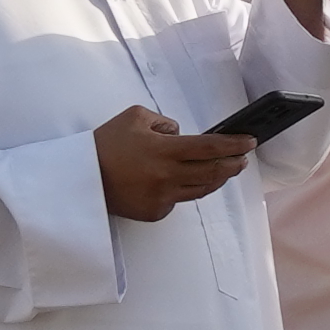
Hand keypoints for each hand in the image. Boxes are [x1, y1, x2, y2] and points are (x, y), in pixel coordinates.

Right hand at [94, 104, 251, 222]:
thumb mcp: (135, 118)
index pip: (210, 147)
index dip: (234, 145)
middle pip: (213, 172)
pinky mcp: (154, 212)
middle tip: (243, 158)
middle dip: (233, 164)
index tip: (249, 142)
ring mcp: (162, 197)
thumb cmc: (106, 144)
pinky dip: (184, 190)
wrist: (80, 178)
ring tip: (223, 169)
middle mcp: (167, 176)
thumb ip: (165, 123)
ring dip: (216, 179)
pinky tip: (183, 181)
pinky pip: (179, 200)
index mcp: (163, 150)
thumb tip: (182, 135)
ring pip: (201, 189)